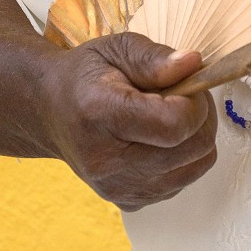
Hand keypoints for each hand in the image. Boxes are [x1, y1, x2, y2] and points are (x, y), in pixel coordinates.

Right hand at [39, 32, 217, 210]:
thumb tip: (194, 65)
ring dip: (196, 138)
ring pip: (195, 168)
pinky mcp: (128, 202)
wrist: (49, 111)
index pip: (174, 125)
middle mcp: (106, 161)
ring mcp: (116, 188)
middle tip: (183, 95)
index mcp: (101, 114)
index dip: (195, 102)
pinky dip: (183, 158)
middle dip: (201, 117)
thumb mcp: (116, 48)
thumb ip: (155, 58)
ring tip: (171, 114)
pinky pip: (182, 182)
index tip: (187, 84)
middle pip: (192, 149)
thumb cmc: (85, 75)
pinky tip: (159, 138)